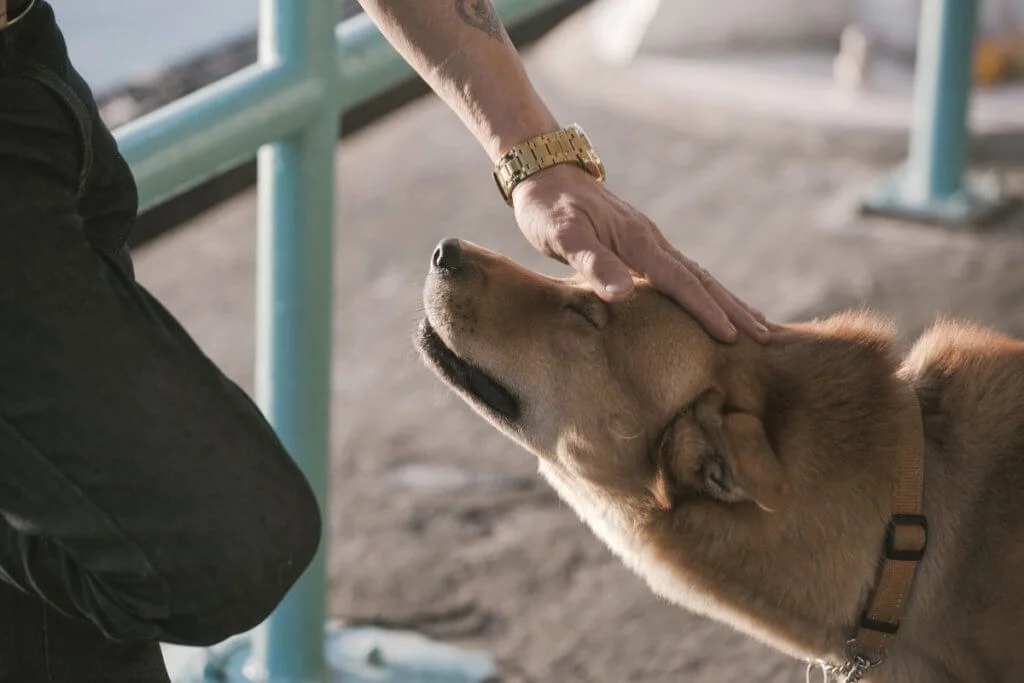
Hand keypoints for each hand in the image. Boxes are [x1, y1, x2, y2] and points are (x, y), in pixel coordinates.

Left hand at [511, 164, 768, 343]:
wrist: (545, 172)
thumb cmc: (548, 208)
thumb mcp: (563, 235)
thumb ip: (592, 263)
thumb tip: (625, 295)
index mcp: (638, 242)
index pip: (681, 282)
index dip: (706, 311)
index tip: (732, 337)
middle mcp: (651, 242)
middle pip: (701, 279)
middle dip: (732, 308)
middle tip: (765, 337)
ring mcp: (648, 242)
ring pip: (696, 275)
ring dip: (725, 300)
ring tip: (755, 324)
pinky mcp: (639, 246)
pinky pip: (680, 272)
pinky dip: (703, 291)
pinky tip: (709, 302)